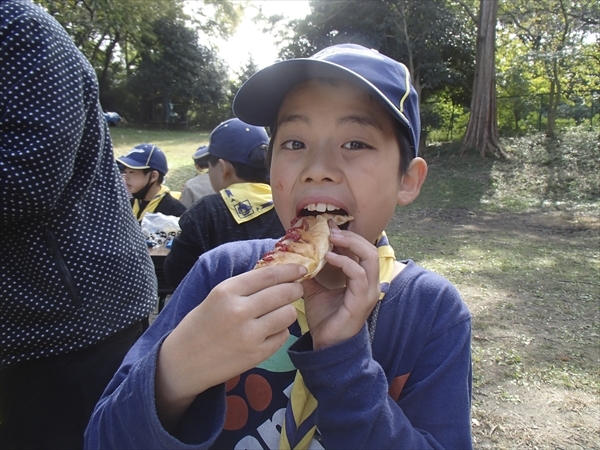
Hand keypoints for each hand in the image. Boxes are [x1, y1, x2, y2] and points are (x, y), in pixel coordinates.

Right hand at [155, 264, 305, 428]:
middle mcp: (239, 311)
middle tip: (296, 289)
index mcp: (226, 291)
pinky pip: (283, 336)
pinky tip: (271, 330)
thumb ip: (244, 287)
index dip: (289, 270)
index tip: (300, 269)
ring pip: (288, 314)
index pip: (268, 275)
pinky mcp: (256, 355)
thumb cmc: (199, 326)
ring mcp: (249, 335)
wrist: (182, 363)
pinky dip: (281, 331)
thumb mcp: (215, 297)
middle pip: (283, 293)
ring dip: (289, 310)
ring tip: (280, 311)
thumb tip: (276, 273)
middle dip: (295, 289)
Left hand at [301, 222, 380, 349]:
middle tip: (330, 230)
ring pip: (369, 257)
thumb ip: (312, 271)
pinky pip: (359, 274)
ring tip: (331, 239)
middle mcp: (369, 282)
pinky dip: (345, 262)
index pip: (361, 249)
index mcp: (361, 278)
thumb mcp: (314, 288)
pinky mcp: (362, 300)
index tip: (328, 226)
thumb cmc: (324, 317)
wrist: (326, 344)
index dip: (347, 235)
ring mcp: (368, 291)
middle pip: (370, 248)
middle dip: (350, 235)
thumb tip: (297, 253)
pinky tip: (329, 257)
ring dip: (350, 244)